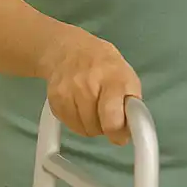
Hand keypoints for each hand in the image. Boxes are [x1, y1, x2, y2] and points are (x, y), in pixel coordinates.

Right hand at [39, 29, 142, 144]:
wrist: (71, 51)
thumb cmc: (106, 66)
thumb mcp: (128, 78)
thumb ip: (132, 105)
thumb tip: (128, 133)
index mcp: (113, 80)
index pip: (112, 117)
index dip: (117, 132)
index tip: (120, 136)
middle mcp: (89, 85)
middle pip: (96, 127)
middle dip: (105, 128)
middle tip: (108, 116)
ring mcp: (69, 92)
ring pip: (82, 129)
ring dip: (91, 126)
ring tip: (94, 109)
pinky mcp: (54, 99)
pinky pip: (69, 124)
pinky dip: (77, 122)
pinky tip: (81, 107)